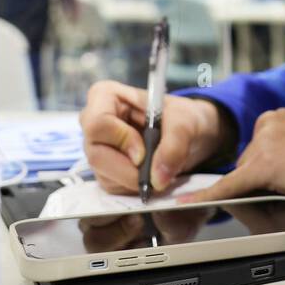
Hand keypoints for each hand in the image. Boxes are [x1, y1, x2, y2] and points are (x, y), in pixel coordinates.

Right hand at [79, 80, 227, 194]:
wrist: (190, 136)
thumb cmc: (183, 118)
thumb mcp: (185, 122)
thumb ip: (175, 145)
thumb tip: (157, 179)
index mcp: (105, 97)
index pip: (99, 124)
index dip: (122, 141)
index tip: (144, 153)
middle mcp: (94, 123)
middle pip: (96, 155)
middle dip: (128, 170)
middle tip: (155, 174)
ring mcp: (97, 148)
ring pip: (104, 175)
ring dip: (134, 181)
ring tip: (158, 170)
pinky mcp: (104, 170)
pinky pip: (112, 187)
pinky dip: (134, 188)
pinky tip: (151, 176)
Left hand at [178, 108, 284, 211]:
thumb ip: (281, 159)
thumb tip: (253, 181)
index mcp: (281, 117)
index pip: (256, 149)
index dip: (263, 172)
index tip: (274, 182)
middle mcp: (269, 121)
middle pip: (245, 162)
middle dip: (260, 181)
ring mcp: (265, 141)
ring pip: (242, 176)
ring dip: (258, 191)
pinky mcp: (263, 164)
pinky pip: (230, 186)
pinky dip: (210, 197)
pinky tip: (192, 204)